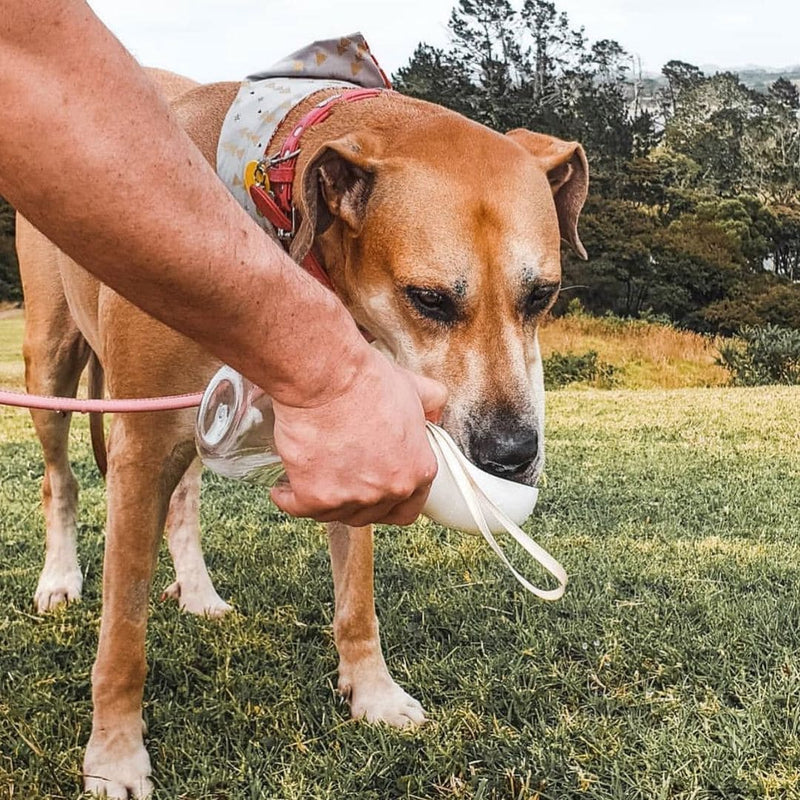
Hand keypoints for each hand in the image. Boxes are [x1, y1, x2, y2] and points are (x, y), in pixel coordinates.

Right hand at [269, 350, 445, 526]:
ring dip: (324, 499)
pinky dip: (288, 498)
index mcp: (417, 472)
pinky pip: (298, 508)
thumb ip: (431, 403)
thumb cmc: (367, 381)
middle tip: (341, 480)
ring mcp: (351, 498)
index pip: (408, 508)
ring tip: (313, 477)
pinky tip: (283, 487)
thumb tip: (434, 410)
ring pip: (335, 513)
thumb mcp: (412, 388)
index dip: (388, 500)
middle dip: (356, 499)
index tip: (373, 492)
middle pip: (370, 514)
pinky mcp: (314, 498)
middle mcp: (388, 492)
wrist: (327, 378)